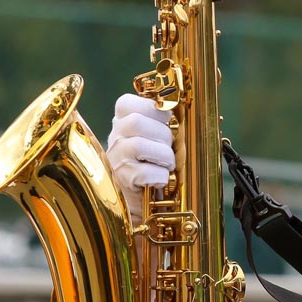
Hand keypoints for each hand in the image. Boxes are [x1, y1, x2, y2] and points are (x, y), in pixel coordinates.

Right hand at [106, 94, 174, 222]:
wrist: (146, 199)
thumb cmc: (157, 162)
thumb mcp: (157, 138)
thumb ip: (165, 123)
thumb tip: (186, 112)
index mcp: (123, 122)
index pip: (126, 103)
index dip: (151, 108)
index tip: (166, 120)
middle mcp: (115, 137)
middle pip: (135, 122)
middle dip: (162, 134)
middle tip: (170, 147)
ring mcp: (116, 159)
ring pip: (139, 146)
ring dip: (163, 156)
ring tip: (168, 164)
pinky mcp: (123, 179)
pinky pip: (144, 172)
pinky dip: (160, 176)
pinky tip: (162, 179)